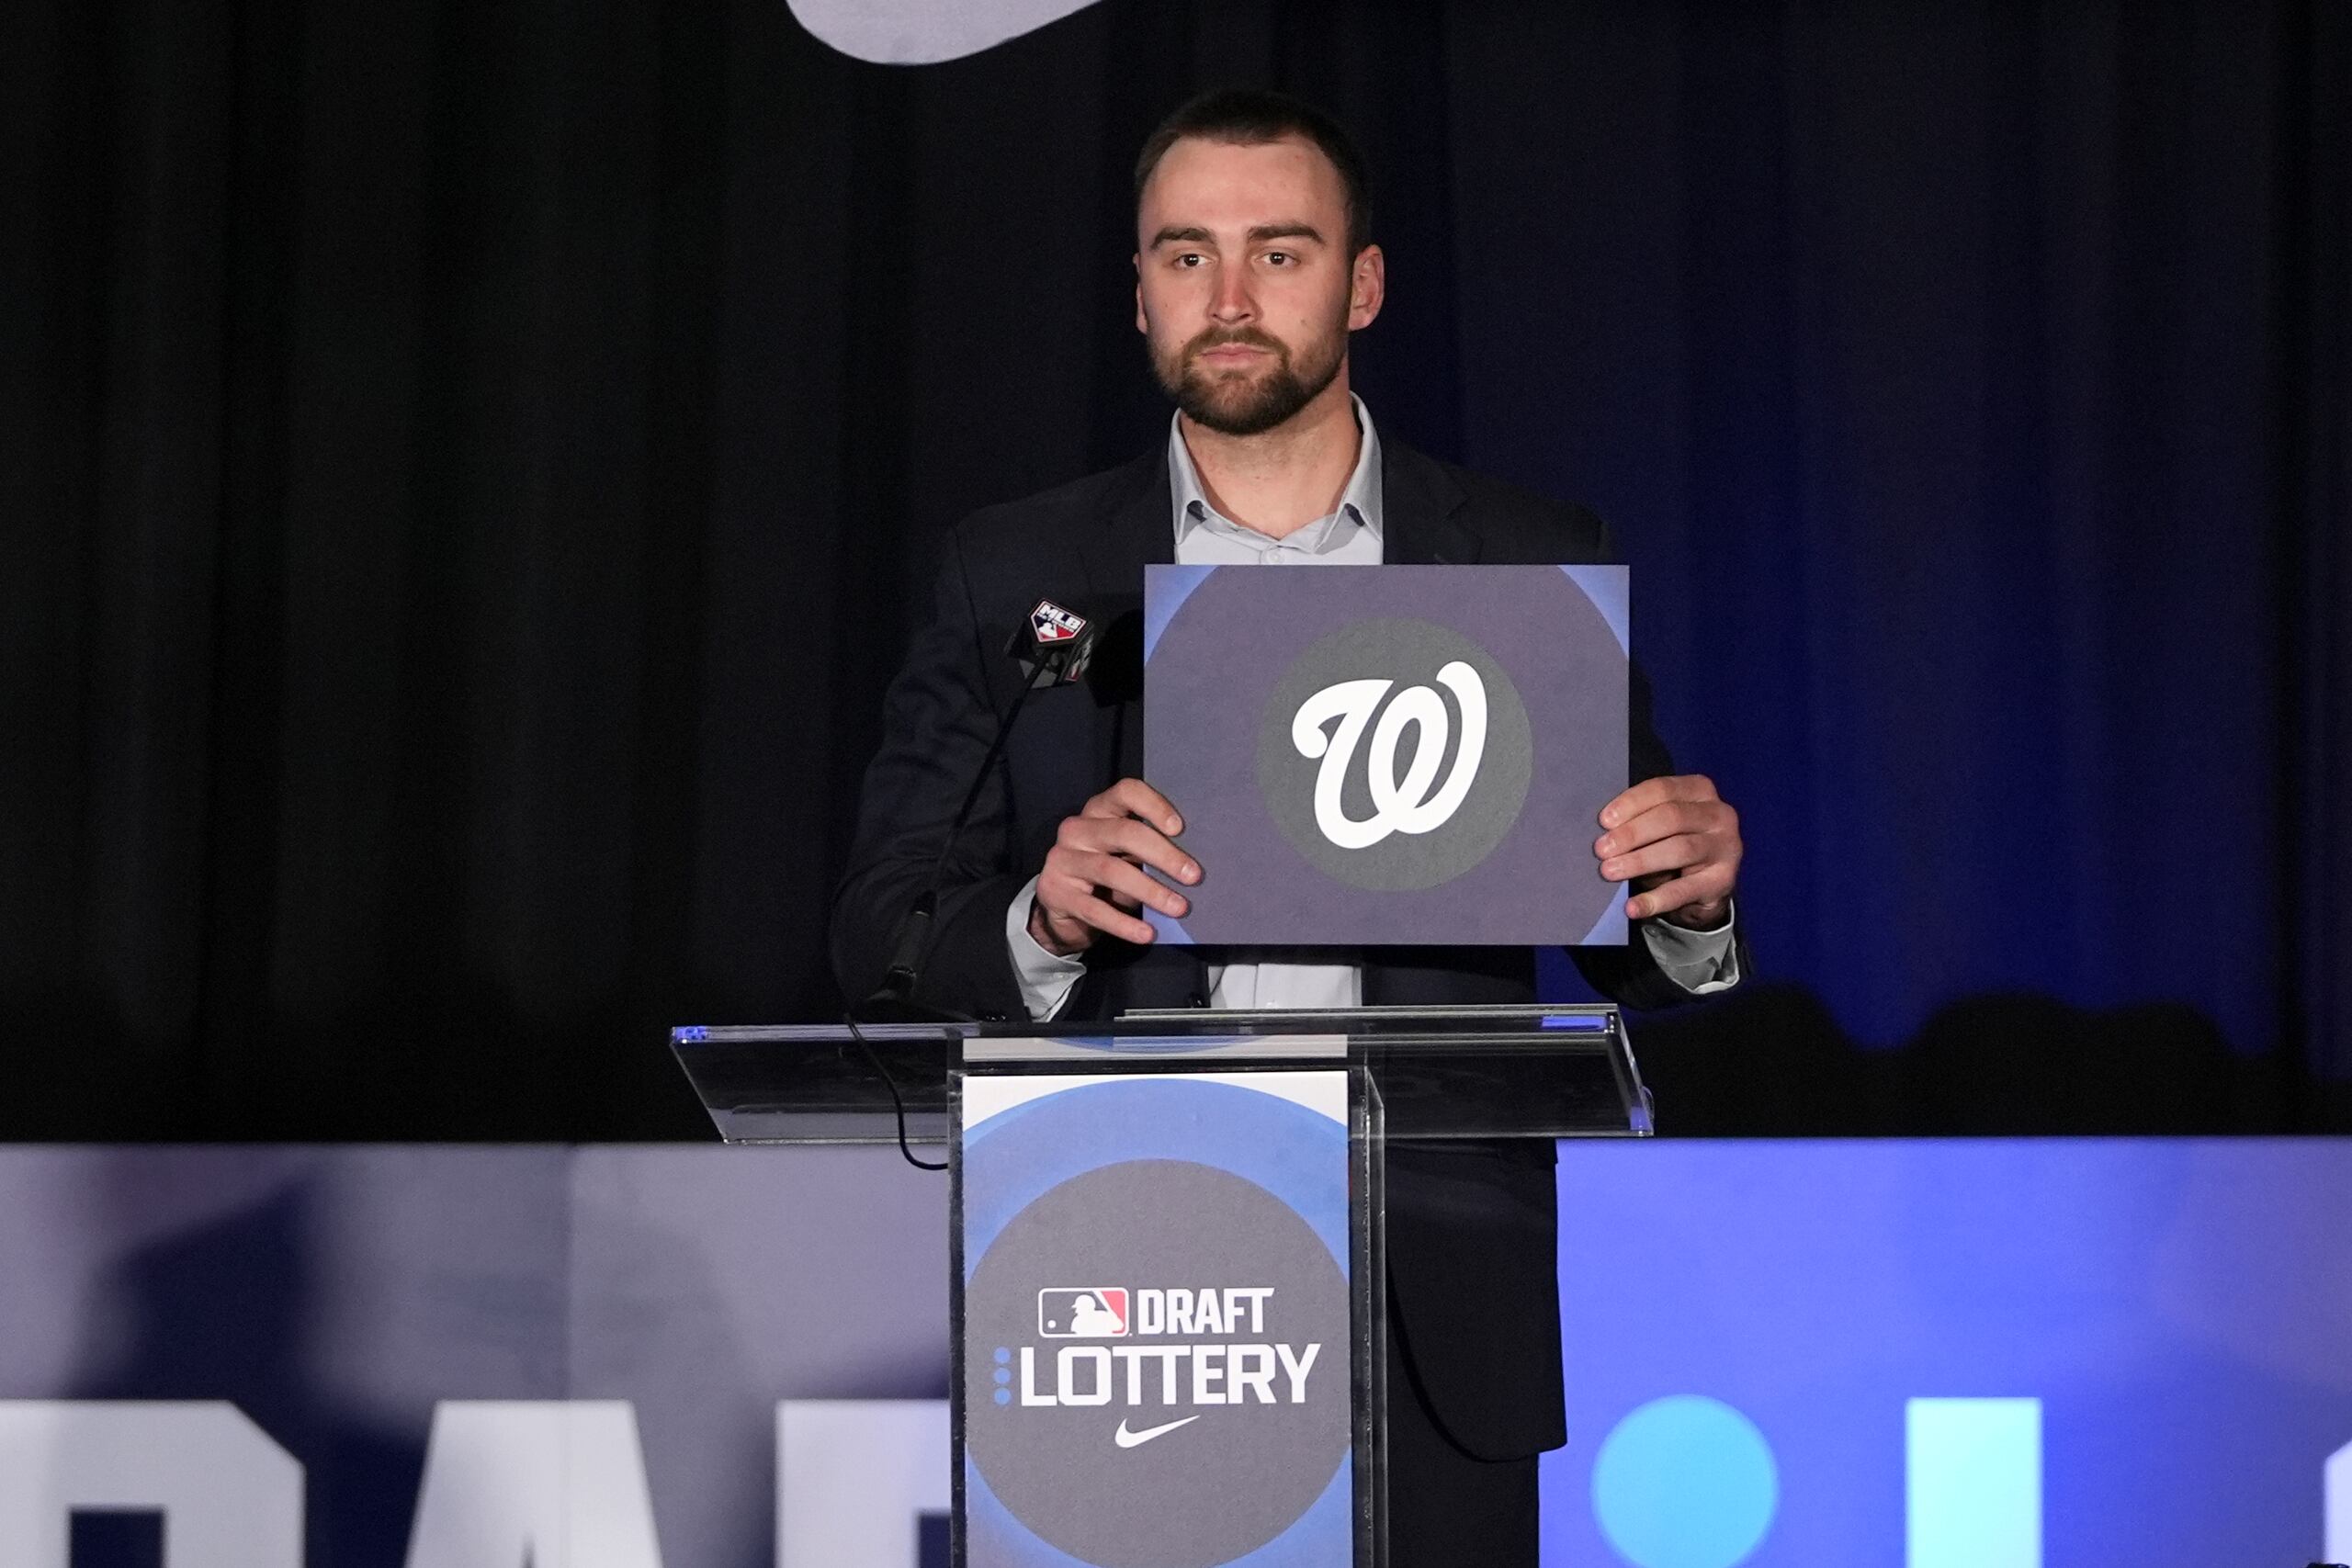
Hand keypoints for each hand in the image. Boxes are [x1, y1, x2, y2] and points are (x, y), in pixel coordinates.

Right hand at [1028, 778, 1201, 955]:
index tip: (1179, 828)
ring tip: (1179, 908)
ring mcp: (1063, 859)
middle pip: (1124, 833)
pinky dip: (1125, 924)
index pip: (1125, 792)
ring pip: (1112, 871)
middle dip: (1164, 855)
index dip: (1153, 806)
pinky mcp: (1055, 892)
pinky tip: (1147, 933)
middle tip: (1194, 876)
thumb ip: (1148, 851)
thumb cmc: (1106, 875)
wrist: (1063, 909)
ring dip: (1151, 891)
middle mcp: (1077, 828)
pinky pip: (1095, 909)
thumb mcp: (1125, 855)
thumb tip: (1193, 864)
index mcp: (1099, 810)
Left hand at [1593, 774, 1741, 930]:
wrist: (1709, 882)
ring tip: (1610, 871)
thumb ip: (1640, 819)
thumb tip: (1605, 832)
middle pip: (1671, 817)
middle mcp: (1719, 814)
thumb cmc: (1676, 841)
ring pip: (1678, 849)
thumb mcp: (1662, 824)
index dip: (1630, 804)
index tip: (1604, 821)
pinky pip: (1684, 890)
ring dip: (1639, 861)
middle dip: (1631, 833)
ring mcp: (1726, 847)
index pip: (1662, 789)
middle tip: (1601, 849)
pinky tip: (1632, 907)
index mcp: (1700, 790)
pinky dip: (1655, 900)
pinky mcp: (1722, 880)